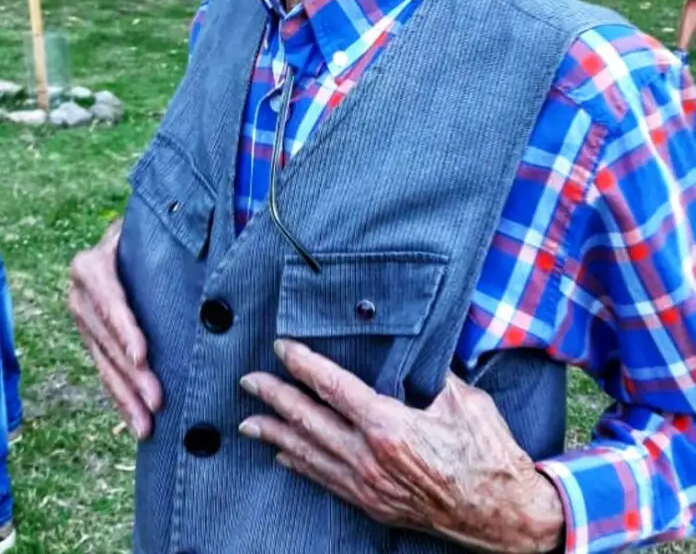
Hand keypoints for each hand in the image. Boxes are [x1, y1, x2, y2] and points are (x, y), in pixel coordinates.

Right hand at [69, 218, 161, 438]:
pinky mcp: (92, 340)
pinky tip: (136, 422)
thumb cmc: (153, 231)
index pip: (110, 300)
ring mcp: (83, 319)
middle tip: (156, 401)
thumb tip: (216, 243)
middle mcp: (80, 294)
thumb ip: (177, 235)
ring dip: (126, 396)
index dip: (125, 330)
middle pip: (107, 340)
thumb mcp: (157, 228)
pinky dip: (121, 398)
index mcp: (93, 264)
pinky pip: (105, 372)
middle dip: (132, 374)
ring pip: (104, 363)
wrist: (131, 237)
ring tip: (146, 425)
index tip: (142, 357)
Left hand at [239, 341, 563, 553]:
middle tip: (248, 380)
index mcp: (389, 426)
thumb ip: (432, 371)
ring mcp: (368, 486)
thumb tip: (414, 346)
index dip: (304, 365)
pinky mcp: (373, 505)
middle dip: (275, 398)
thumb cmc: (487, 453)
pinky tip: (283, 457)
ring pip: (309, 455)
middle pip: (309, 421)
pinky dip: (300, 466)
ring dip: (276, 435)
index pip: (333, 387)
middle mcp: (369, 458)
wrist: (502, 516)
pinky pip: (325, 482)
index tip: (282, 347)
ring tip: (248, 422)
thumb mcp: (463, 400)